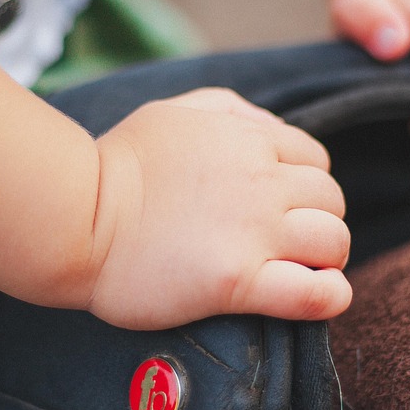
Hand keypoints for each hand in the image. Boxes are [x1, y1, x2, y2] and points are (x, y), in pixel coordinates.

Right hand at [86, 88, 350, 329]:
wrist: (76, 218)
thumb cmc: (117, 165)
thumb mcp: (175, 112)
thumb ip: (231, 111)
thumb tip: (272, 127)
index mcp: (250, 139)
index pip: (317, 160)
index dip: (307, 187)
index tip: (284, 209)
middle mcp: (262, 181)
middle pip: (332, 201)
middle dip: (318, 222)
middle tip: (288, 244)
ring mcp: (254, 232)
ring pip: (333, 242)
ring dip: (325, 259)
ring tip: (297, 271)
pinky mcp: (238, 282)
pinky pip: (316, 293)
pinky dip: (329, 297)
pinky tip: (318, 299)